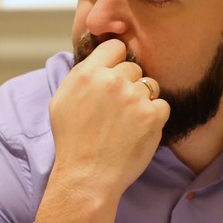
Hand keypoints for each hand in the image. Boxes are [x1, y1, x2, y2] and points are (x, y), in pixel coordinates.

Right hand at [38, 37, 168, 222]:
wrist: (88, 175)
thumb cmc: (72, 141)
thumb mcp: (61, 100)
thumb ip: (80, 76)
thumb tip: (97, 62)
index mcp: (88, 73)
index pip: (115, 46)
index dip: (116, 60)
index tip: (114, 74)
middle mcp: (112, 81)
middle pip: (134, 67)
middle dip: (128, 83)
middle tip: (117, 107)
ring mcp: (135, 97)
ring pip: (150, 85)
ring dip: (143, 99)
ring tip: (127, 121)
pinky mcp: (153, 115)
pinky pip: (162, 105)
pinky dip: (154, 117)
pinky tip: (138, 130)